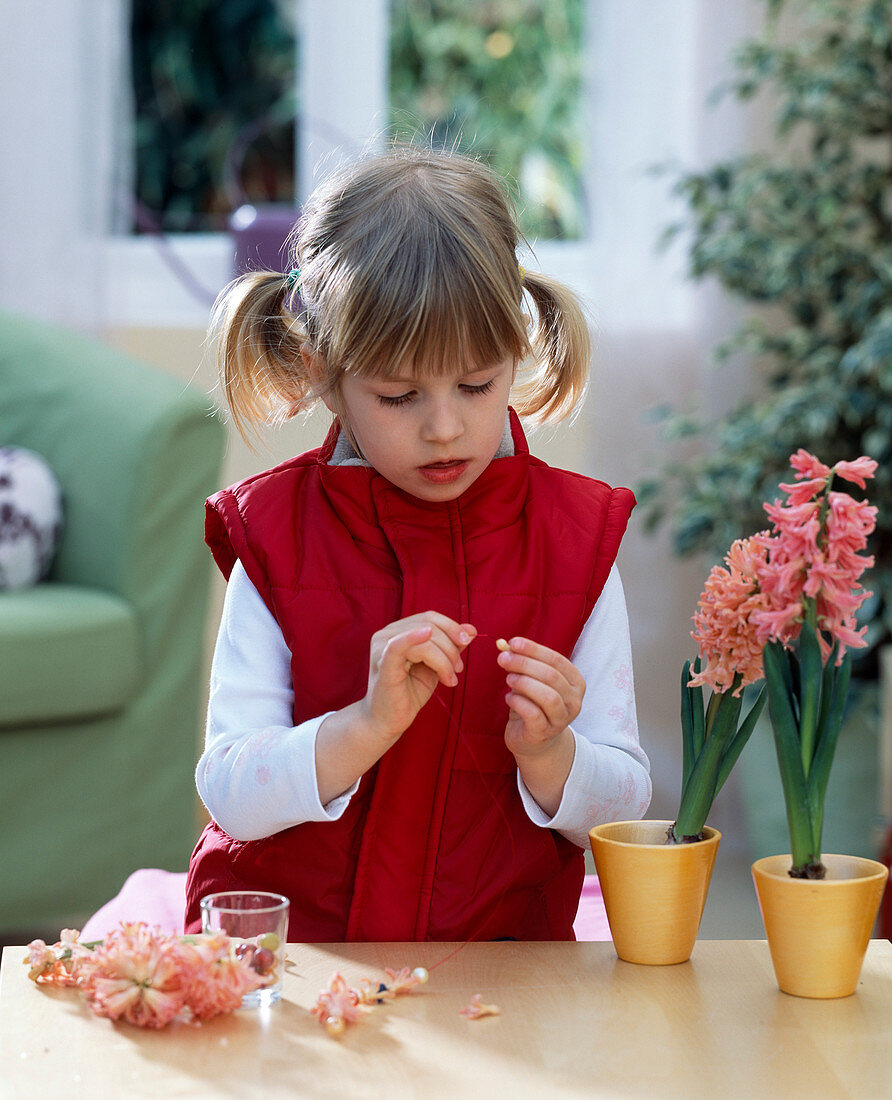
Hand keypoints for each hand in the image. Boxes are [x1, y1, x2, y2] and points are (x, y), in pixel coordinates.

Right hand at [360, 612, 476, 744]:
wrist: (387, 721)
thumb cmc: (409, 692)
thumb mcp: (435, 665)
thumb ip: (450, 646)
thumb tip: (471, 629)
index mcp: (398, 631)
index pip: (429, 618)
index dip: (452, 626)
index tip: (468, 641)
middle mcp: (386, 634)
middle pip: (429, 625)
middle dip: (451, 646)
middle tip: (458, 669)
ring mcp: (382, 647)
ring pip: (424, 638)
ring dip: (444, 658)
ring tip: (450, 679)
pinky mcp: (383, 664)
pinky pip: (399, 645)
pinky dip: (414, 638)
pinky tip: (427, 636)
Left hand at [498, 637, 584, 759]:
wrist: (533, 740)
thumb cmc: (533, 703)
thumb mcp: (532, 680)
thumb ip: (524, 663)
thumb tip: (505, 645)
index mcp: (575, 682)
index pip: (557, 660)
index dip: (534, 650)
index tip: (513, 643)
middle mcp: (574, 701)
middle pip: (551, 676)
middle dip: (524, 663)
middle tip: (503, 659)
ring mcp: (562, 719)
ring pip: (547, 696)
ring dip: (524, 683)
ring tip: (508, 679)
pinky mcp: (545, 733)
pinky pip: (533, 714)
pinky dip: (518, 702)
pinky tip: (509, 698)